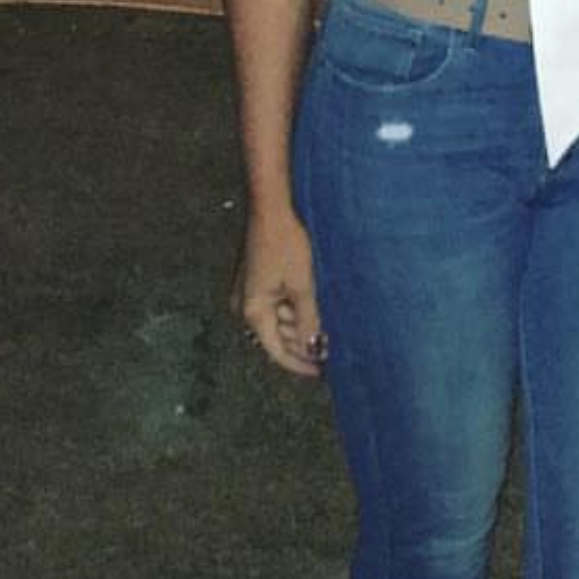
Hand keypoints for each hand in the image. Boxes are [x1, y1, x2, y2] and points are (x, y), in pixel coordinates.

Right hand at [231, 204, 326, 377]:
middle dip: (304, 343)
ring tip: (330, 328)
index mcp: (253, 312)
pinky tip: (316, 309)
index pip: (277, 351)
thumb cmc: (284, 242)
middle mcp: (246, 306)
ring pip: (279, 321)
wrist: (271, 208)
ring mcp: (250, 293)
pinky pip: (277, 304)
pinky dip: (295, 309)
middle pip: (277, 338)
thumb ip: (307, 322)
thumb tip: (314, 349)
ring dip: (302, 326)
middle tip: (333, 348)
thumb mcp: (303, 287)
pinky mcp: (257, 281)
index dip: (301, 363)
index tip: (323, 371)